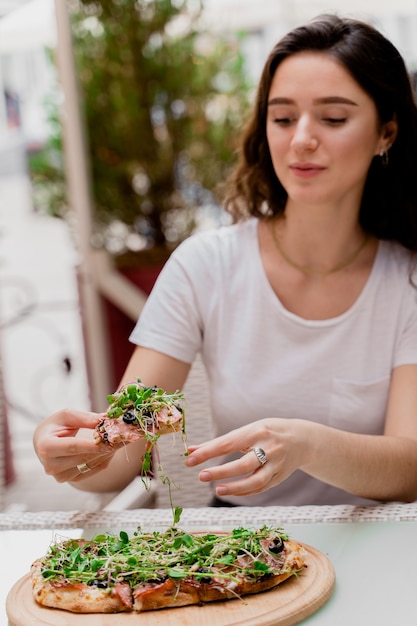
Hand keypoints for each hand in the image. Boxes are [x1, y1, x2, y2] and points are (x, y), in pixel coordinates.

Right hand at [33, 409, 115, 483]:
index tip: (110, 441)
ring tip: (119, 440)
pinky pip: (93, 470)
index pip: (73, 447)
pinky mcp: (71, 479)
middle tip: (123, 437)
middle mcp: (51, 465)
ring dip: (107, 453)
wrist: (45, 441)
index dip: (92, 445)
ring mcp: (61, 476)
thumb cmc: (55, 425)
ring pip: (90, 465)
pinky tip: (111, 448)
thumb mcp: (67, 416)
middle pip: (83, 457)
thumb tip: (105, 420)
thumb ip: (85, 418)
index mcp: (46, 447)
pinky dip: (104, 459)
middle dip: (105, 447)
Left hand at [185, 418, 310, 497]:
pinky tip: (230, 491)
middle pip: (244, 464)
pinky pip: (261, 487)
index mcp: (256, 431)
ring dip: (236, 487)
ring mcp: (276, 464)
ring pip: (256, 480)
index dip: (208, 452)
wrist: (302, 439)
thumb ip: (219, 442)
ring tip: (218, 489)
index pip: (228, 443)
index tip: (189, 460)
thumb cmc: (267, 432)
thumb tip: (190, 450)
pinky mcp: (279, 477)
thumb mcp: (246, 431)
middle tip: (201, 476)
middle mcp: (268, 448)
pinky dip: (245, 491)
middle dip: (222, 471)